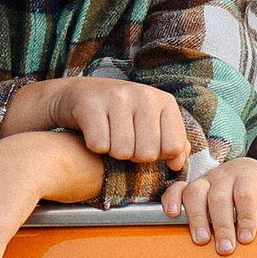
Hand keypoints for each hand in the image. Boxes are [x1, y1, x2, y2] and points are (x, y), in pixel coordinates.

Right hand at [7, 76, 193, 169]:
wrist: (79, 94)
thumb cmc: (121, 114)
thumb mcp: (151, 123)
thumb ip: (172, 143)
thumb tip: (177, 164)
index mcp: (164, 101)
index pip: (174, 146)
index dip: (159, 155)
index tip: (146, 144)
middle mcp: (143, 95)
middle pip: (148, 153)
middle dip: (133, 156)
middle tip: (124, 141)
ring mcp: (117, 98)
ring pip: (123, 152)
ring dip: (113, 153)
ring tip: (110, 137)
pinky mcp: (91, 105)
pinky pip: (99, 145)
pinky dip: (94, 147)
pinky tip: (94, 133)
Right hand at [161, 157, 256, 254]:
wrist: (248, 170)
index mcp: (252, 174)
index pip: (247, 192)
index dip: (246, 215)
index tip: (247, 237)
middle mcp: (227, 174)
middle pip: (220, 195)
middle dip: (222, 223)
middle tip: (225, 248)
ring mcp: (207, 179)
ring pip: (195, 192)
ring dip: (196, 216)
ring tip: (200, 240)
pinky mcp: (192, 186)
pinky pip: (176, 189)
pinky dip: (171, 200)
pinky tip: (172, 216)